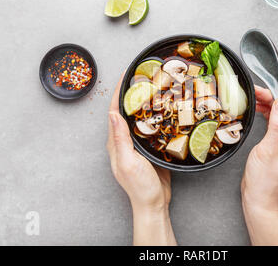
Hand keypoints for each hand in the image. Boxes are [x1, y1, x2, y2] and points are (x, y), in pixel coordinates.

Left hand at [107, 74, 175, 244]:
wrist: (153, 203)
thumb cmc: (140, 187)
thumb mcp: (129, 162)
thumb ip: (120, 139)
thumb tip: (113, 114)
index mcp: (116, 142)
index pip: (115, 111)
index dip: (120, 92)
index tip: (127, 75)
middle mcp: (124, 141)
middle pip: (126, 111)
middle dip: (132, 92)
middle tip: (144, 77)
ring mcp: (137, 144)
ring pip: (139, 117)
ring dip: (144, 102)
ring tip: (155, 88)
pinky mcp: (149, 148)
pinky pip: (150, 127)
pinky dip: (155, 115)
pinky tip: (164, 110)